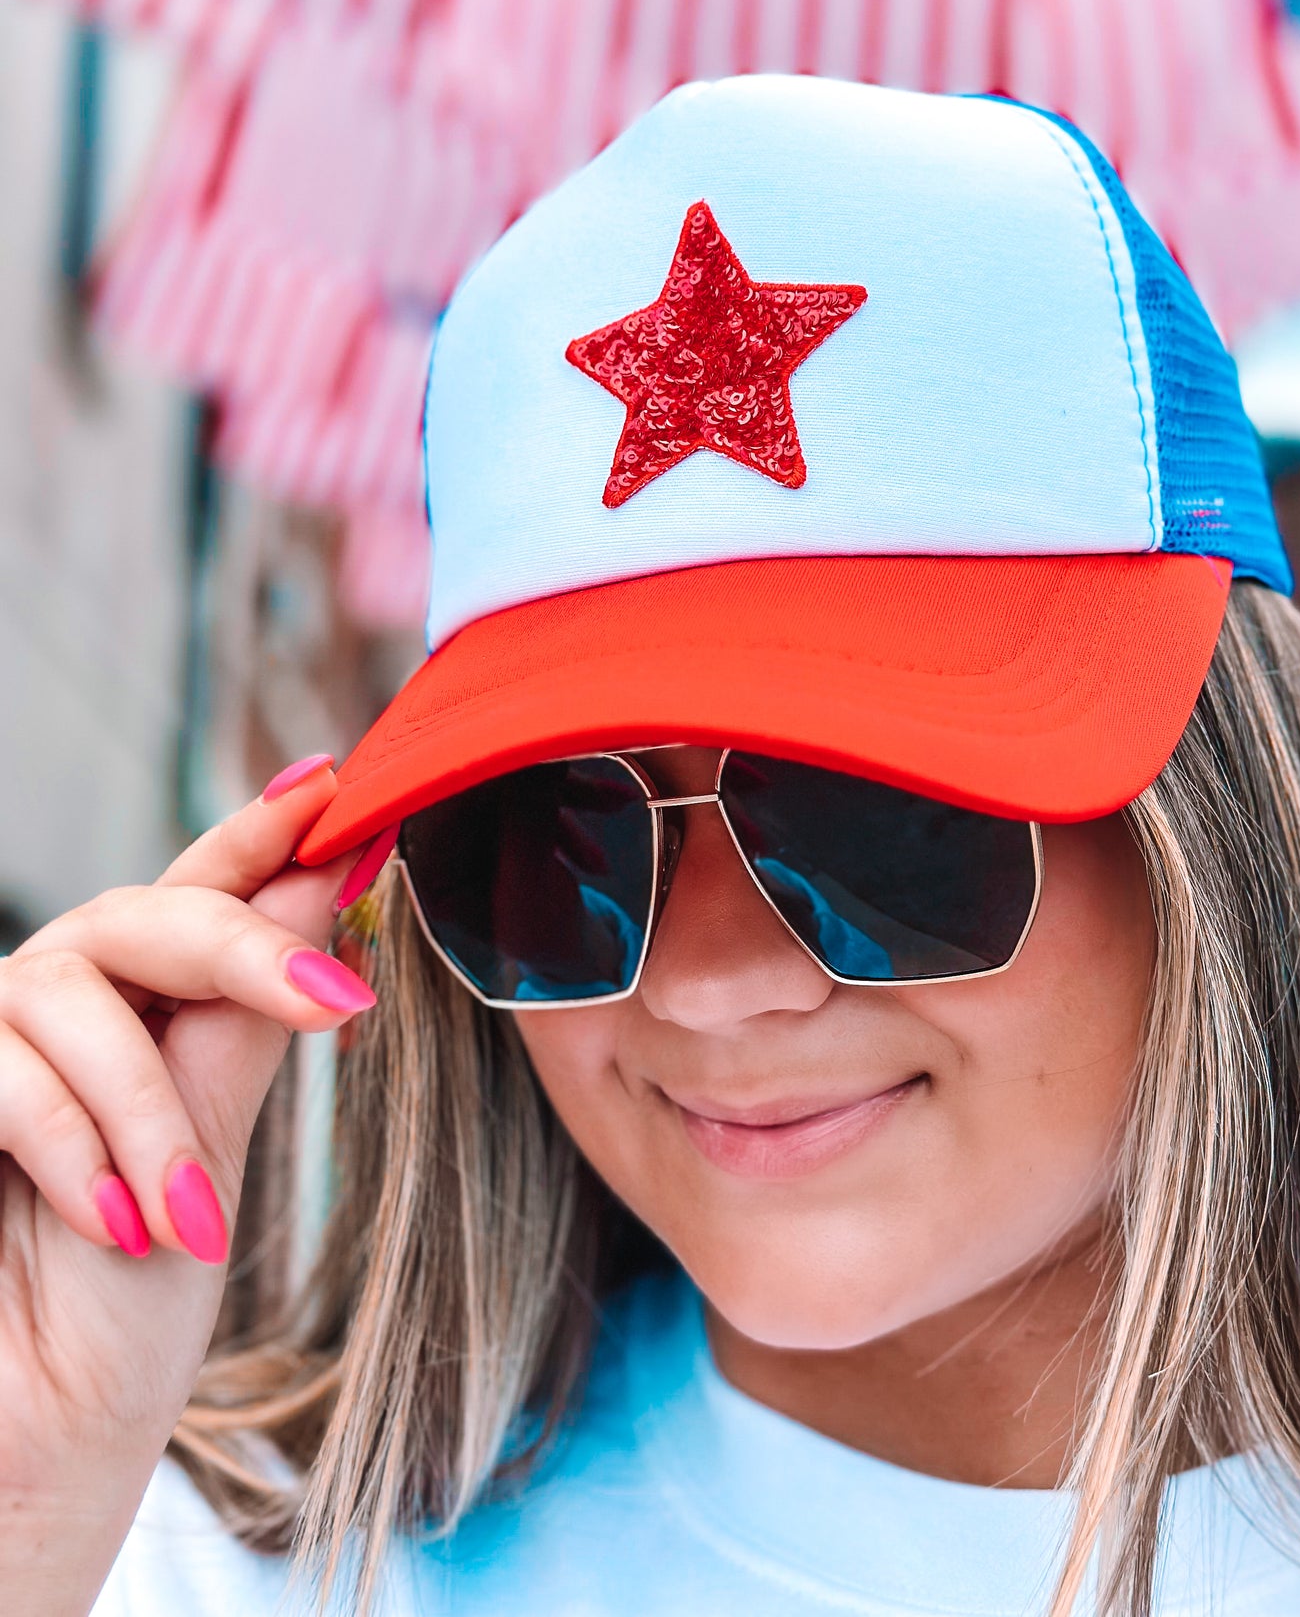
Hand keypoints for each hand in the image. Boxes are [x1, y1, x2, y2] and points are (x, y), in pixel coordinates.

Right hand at [0, 759, 376, 1615]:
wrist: (36, 1438)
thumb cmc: (126, 1307)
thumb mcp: (214, 1151)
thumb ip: (245, 1020)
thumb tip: (323, 884)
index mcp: (146, 1007)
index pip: (207, 891)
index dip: (266, 833)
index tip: (341, 787)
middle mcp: (66, 1003)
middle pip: (152, 916)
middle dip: (250, 950)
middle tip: (340, 1002)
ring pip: (79, 1000)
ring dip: (147, 1118)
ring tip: (180, 1221)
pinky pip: (9, 1074)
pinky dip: (76, 1151)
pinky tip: (115, 1224)